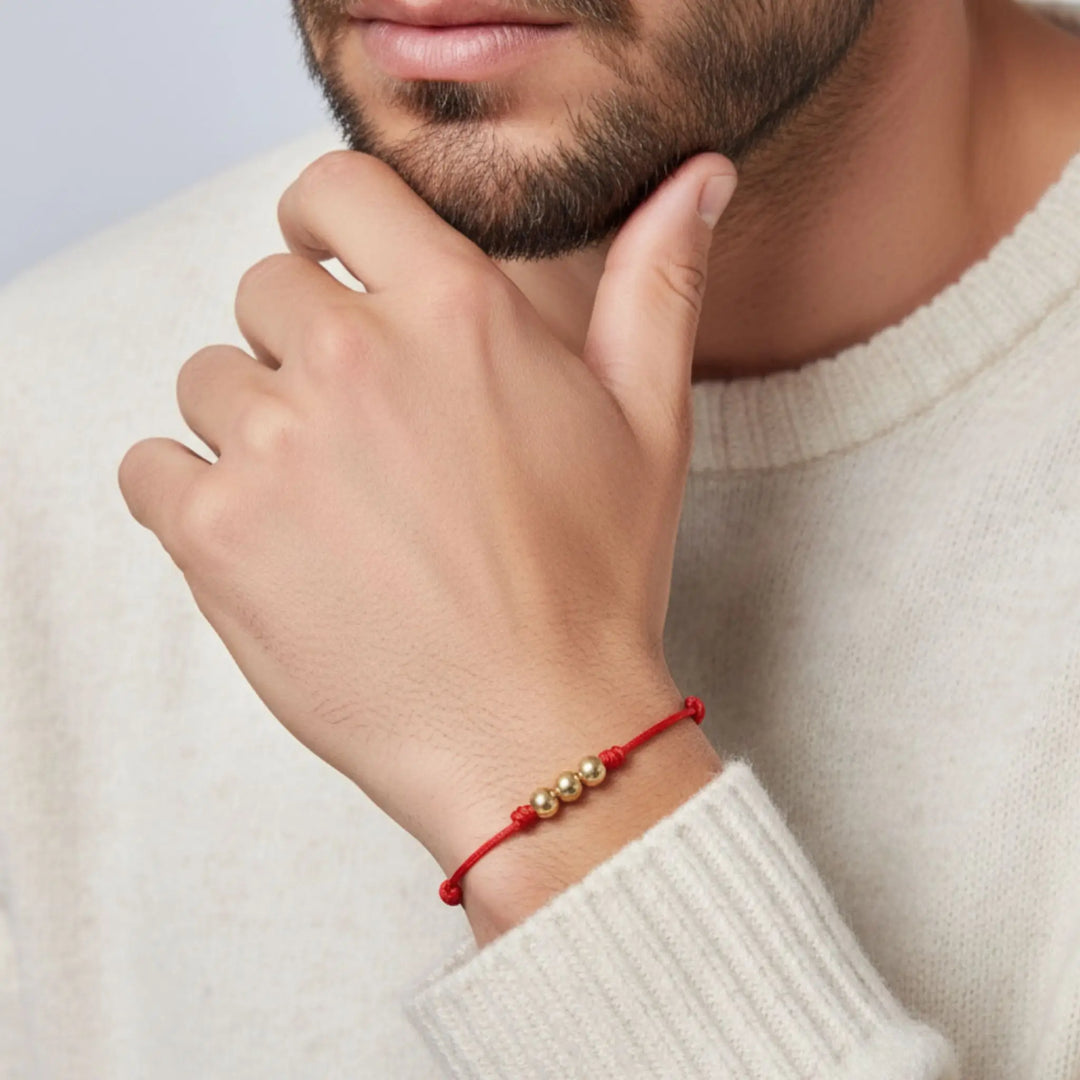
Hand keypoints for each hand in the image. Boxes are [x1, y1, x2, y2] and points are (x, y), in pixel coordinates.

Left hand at [117, 149, 735, 916]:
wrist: (535, 733)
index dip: (324, 225)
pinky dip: (191, 497)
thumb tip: (699, 176)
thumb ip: (657, 283)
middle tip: (362, 435)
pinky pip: (151, 469)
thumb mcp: (651, 421)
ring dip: (252, 428)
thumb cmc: (596, 582)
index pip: (332, 191)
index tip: (330, 265)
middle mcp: (354, 358)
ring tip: (329, 506)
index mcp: (456, 311)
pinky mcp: (215, 534)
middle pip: (263, 294)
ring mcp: (275, 445)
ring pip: (208, 383)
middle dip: (301, 346)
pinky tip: (272, 543)